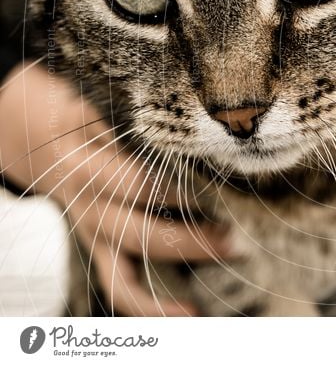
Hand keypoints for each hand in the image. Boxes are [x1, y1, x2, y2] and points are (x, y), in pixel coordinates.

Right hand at [0, 63, 229, 315]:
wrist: (19, 125)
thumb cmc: (65, 107)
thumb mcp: (93, 102)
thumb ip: (133, 121)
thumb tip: (190, 132)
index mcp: (86, 168)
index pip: (138, 187)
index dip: (180, 195)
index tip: (221, 195)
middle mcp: (86, 207)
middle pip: (141, 235)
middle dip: (192, 242)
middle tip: (236, 240)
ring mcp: (89, 229)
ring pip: (122, 276)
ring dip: (167, 288)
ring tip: (208, 291)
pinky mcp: (94, 242)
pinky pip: (115, 284)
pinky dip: (146, 304)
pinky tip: (184, 311)